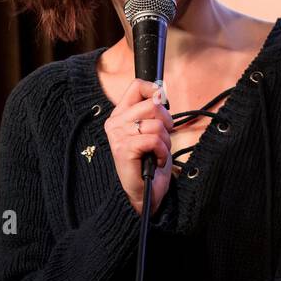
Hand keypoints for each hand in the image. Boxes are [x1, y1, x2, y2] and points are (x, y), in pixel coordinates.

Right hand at [105, 78, 173, 216]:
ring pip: (156, 124)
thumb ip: (152, 112)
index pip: (137, 86)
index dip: (155, 92)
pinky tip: (155, 161)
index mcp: (119, 115)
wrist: (143, 194)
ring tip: (157, 153)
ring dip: (165, 142)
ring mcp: (117, 136)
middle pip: (152, 104)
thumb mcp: (152, 132)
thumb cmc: (148, 164)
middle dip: (166, 123)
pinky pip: (154, 140)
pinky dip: (162, 152)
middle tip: (162, 140)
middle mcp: (115, 123)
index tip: (162, 107)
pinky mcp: (124, 148)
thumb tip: (160, 92)